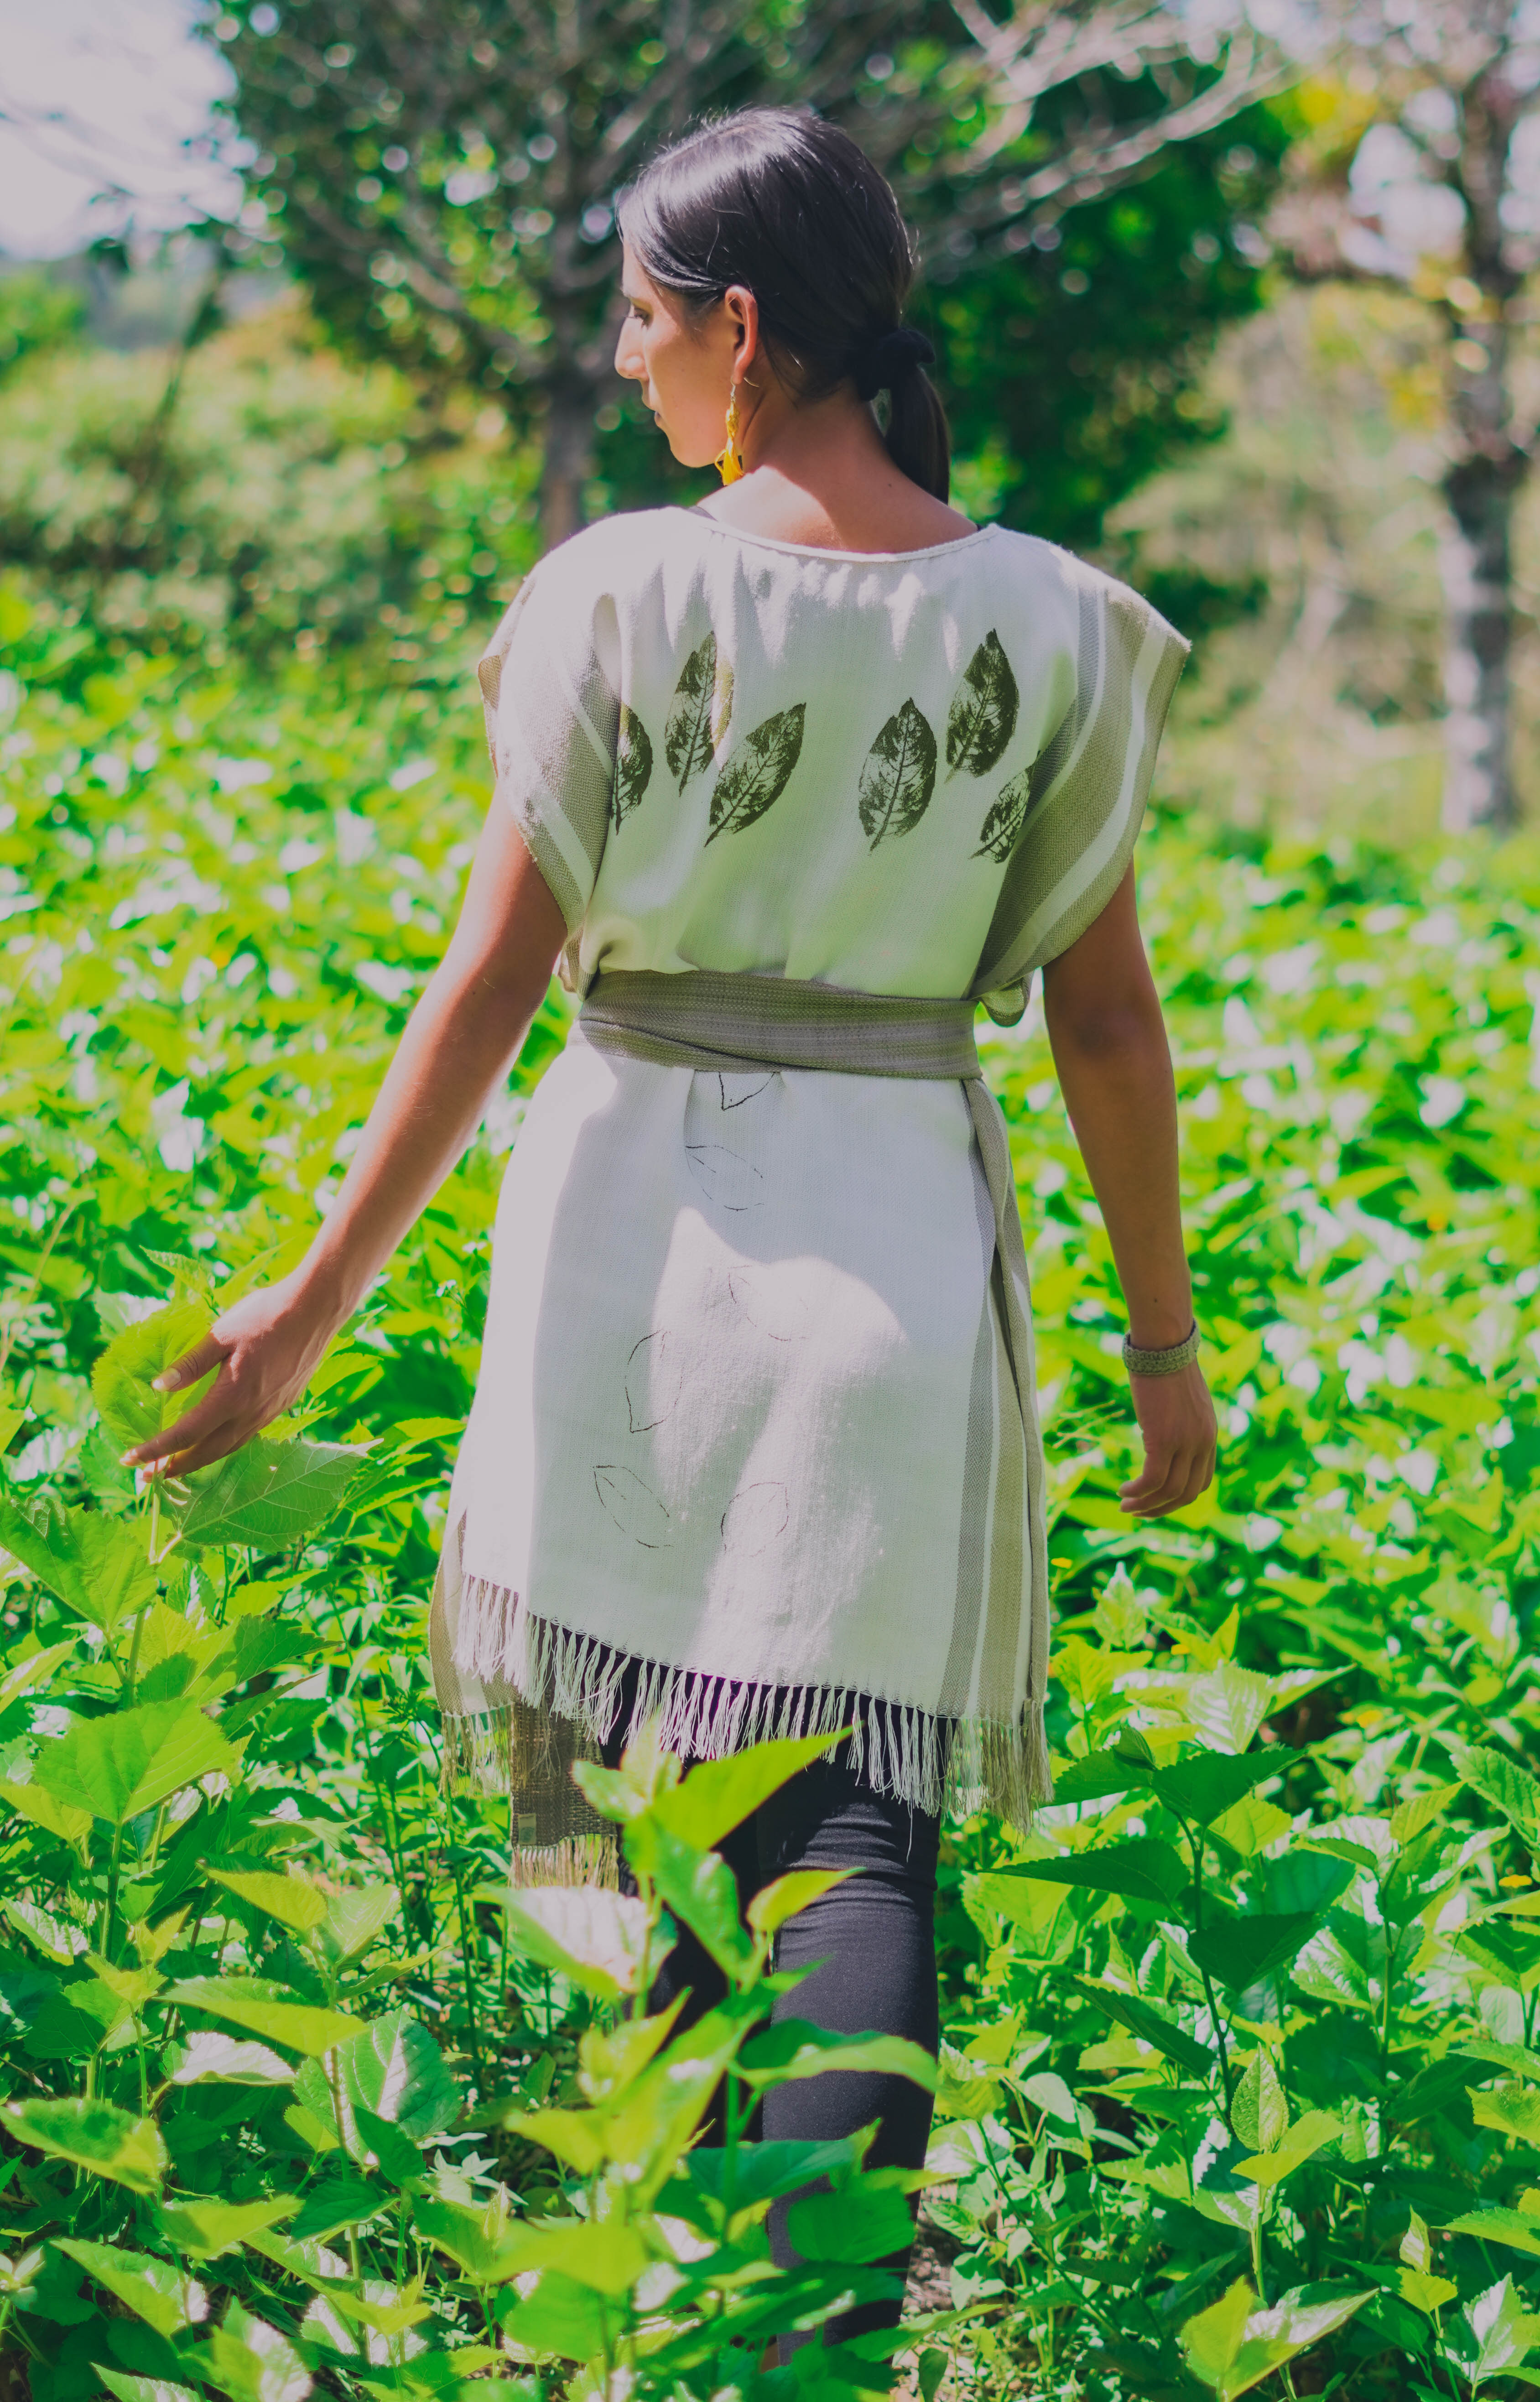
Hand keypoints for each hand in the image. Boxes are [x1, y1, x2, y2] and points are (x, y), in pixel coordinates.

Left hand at [122, 1269, 342, 1479]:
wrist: (316, 1310)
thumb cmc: (265, 1315)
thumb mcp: (221, 1333)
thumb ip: (190, 1364)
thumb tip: (158, 1387)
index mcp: (231, 1396)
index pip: (186, 1434)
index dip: (156, 1450)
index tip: (130, 1460)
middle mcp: (251, 1412)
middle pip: (208, 1452)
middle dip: (176, 1467)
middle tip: (148, 1476)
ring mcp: (270, 1412)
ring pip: (230, 1448)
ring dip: (201, 1460)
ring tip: (178, 1465)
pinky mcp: (283, 1404)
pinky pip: (248, 1435)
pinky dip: (224, 1446)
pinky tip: (217, 1439)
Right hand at [1119, 1359, 1216, 1516]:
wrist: (1163, 1346)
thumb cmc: (1165, 1365)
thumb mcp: (1181, 1400)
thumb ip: (1178, 1422)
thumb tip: (1156, 1433)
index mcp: (1209, 1435)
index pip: (1201, 1481)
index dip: (1179, 1497)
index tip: (1156, 1500)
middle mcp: (1203, 1443)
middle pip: (1188, 1493)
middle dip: (1162, 1509)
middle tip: (1138, 1512)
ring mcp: (1186, 1442)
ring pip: (1169, 1491)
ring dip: (1146, 1505)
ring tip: (1125, 1506)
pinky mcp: (1165, 1439)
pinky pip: (1152, 1479)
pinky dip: (1138, 1491)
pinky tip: (1123, 1491)